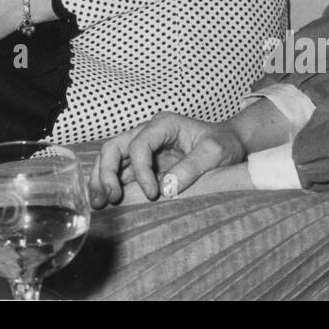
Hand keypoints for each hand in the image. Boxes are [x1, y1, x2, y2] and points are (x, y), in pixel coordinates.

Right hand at [89, 112, 245, 207]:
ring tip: (98, 203)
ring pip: (110, 159)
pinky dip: (109, 184)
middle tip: (110, 197)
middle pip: (114, 147)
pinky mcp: (143, 163)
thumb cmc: (224, 144)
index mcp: (163, 124)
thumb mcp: (215, 152)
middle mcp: (147, 133)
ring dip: (101, 179)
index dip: (140, 170)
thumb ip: (192, 167)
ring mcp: (143, 148)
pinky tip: (104, 201)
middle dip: (106, 171)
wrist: (230, 144)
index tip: (153, 194)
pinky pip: (119, 172)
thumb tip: (167, 188)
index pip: (139, 144)